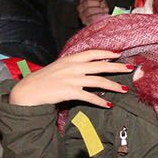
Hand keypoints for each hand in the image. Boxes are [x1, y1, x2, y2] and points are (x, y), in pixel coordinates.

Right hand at [7, 49, 131, 108]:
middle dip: (117, 67)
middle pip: (101, 66)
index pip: (93, 53)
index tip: (119, 54)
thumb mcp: (58, 67)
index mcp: (70, 59)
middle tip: (130, 68)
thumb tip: (88, 67)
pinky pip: (89, 97)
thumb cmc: (43, 80)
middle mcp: (73, 67)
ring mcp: (72, 79)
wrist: (27, 91)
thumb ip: (73, 65)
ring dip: (113, 86)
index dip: (107, 53)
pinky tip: (108, 104)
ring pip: (99, 81)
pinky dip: (100, 101)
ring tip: (124, 89)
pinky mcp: (69, 92)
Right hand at [77, 0, 108, 26]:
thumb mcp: (100, 1)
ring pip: (89, 10)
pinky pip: (92, 18)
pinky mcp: (86, 23)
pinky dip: (99, 15)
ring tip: (104, 11)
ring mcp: (82, 16)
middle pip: (87, 3)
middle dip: (97, 4)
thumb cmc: (101, 10)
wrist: (104, 20)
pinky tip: (103, 15)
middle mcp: (80, 8)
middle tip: (102, 6)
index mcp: (83, 1)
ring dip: (99, 10)